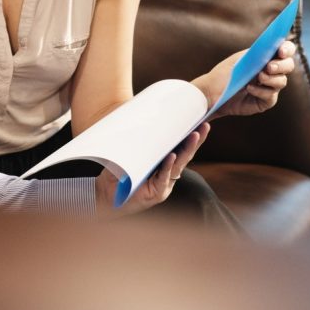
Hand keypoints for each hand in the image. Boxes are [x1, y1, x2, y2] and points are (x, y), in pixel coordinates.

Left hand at [94, 123, 210, 215]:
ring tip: (194, 135)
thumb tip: (143, 115)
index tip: (200, 120)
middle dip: (196, 140)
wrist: (105, 194)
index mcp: (163, 163)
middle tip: (204, 125)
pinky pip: (164, 178)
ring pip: (179, 165)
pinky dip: (168, 167)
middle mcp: (167, 174)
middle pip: (185, 154)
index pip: (180, 147)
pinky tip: (172, 156)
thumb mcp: (130, 153)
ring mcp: (164, 184)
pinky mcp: (156, 193)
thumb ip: (139, 141)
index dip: (190, 135)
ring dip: (187, 149)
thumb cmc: (117, 172)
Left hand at [193, 40, 296, 120]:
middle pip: (288, 66)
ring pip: (281, 81)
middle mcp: (271, 71)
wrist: (212, 93)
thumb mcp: (238, 61)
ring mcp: (270, 86)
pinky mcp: (266, 101)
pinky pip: (270, 95)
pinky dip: (261, 91)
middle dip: (281, 65)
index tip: (281, 52)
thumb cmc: (224, 74)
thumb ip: (256, 54)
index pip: (285, 50)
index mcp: (266, 56)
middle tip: (269, 67)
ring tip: (258, 77)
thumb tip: (271, 50)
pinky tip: (249, 88)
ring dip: (271, 79)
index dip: (287, 49)